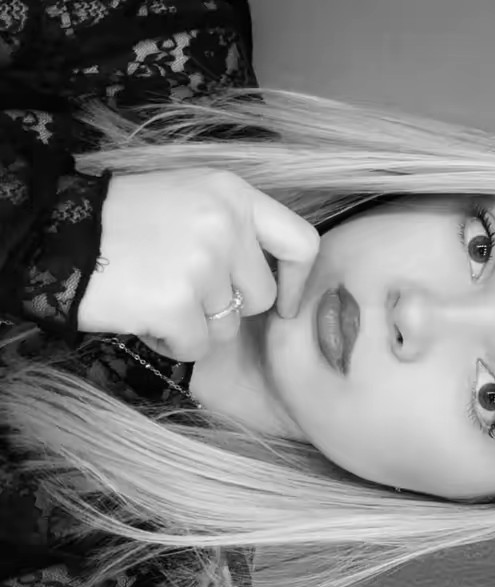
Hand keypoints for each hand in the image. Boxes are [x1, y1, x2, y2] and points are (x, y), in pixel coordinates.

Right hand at [78, 169, 318, 360]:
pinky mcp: (175, 302)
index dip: (296, 281)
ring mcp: (201, 263)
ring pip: (228, 327)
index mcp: (233, 194)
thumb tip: (275, 281)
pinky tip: (144, 315)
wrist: (55, 232)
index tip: (281, 303)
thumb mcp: (190, 200)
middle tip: (185, 289)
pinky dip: (171, 342)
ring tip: (157, 295)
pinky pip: (196, 348)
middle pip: (260, 297)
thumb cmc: (126, 221)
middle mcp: (224, 223)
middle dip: (227, 306)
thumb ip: (236, 230)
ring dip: (196, 325)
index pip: (302, 242)